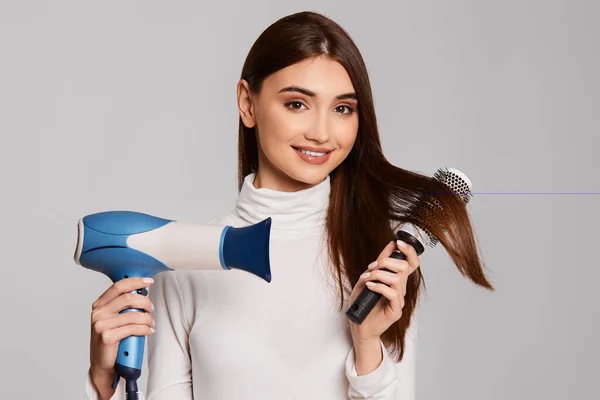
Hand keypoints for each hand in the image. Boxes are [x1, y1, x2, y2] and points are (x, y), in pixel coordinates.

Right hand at [89, 277, 154, 396]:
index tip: (148, 282)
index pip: (118, 286)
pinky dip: (145, 329)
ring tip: (150, 323)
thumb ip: (122, 306)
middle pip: (128, 298)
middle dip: (145, 302)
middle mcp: (98, 313)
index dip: (135, 282)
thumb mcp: (112, 319)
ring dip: (147, 318)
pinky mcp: (107, 337)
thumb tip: (142, 293)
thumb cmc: (110, 340)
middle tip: (151, 309)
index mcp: (99, 305)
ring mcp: (101, 325)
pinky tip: (148, 331)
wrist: (102, 365)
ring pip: (133, 315)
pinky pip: (133, 328)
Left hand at [348, 240, 420, 342]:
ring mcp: (399, 300)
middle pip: (404, 267)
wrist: (358, 324)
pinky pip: (391, 293)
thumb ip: (379, 263)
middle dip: (386, 262)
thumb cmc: (362, 302)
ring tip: (366, 278)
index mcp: (397, 281)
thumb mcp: (368, 277)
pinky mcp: (395, 310)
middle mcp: (400, 289)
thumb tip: (390, 245)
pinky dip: (379, 286)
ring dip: (378, 274)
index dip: (409, 251)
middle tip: (371, 267)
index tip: (398, 242)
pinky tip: (369, 286)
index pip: (411, 263)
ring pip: (396, 279)